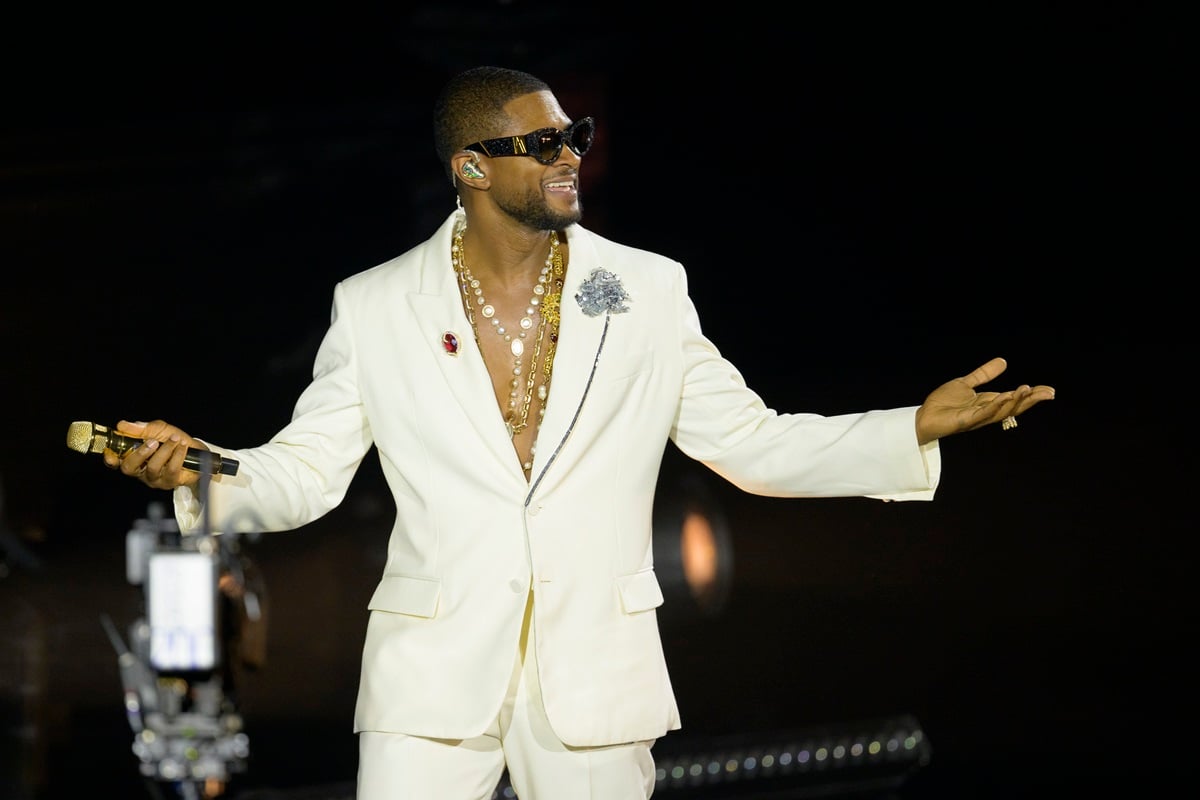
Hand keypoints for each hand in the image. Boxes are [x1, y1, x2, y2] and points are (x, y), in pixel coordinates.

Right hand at [102, 419, 202, 489]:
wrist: (196, 450)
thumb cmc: (173, 440)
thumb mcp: (158, 429)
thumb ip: (141, 428)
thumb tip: (122, 425)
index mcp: (133, 457)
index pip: (115, 461)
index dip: (110, 457)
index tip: (112, 451)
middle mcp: (140, 470)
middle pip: (129, 468)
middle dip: (140, 453)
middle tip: (153, 441)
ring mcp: (155, 478)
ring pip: (152, 468)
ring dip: (165, 451)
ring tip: (175, 439)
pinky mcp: (170, 482)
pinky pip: (171, 470)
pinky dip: (177, 455)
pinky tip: (182, 446)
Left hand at [914, 357, 1054, 444]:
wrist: (924, 415)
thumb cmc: (943, 403)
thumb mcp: (965, 383)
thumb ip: (984, 374)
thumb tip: (1003, 361)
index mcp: (988, 403)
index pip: (1014, 398)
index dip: (1031, 394)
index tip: (1049, 390)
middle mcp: (986, 412)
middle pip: (1014, 406)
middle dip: (1031, 400)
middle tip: (1049, 393)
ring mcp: (977, 417)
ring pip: (1002, 410)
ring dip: (1016, 401)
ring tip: (1029, 389)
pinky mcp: (966, 420)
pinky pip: (984, 413)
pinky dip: (996, 406)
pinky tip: (1006, 396)